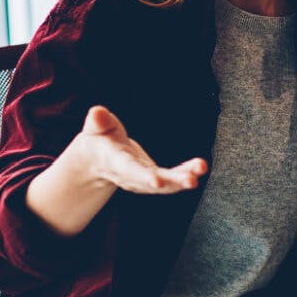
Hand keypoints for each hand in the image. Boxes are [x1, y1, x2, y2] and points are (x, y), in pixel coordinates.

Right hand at [72, 106, 206, 192]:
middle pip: (153, 182)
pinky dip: (187, 172)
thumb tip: (97, 112)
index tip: (156, 181)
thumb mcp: (95, 130)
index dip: (143, 177)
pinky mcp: (156, 177)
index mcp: (116, 164)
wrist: (99, 161)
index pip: (130, 171)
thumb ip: (98, 122)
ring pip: (166, 183)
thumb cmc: (99, 140)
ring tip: (202, 168)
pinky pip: (173, 178)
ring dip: (185, 178)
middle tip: (192, 181)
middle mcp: (132, 176)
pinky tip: (201, 166)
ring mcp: (145, 180)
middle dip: (173, 182)